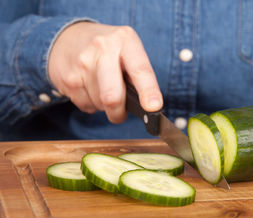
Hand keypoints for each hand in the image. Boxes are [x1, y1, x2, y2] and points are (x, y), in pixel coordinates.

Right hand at [48, 22, 162, 122]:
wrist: (67, 37)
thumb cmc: (107, 50)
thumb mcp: (127, 50)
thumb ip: (139, 74)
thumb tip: (149, 106)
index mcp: (125, 40)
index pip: (140, 70)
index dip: (148, 90)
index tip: (153, 107)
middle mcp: (103, 48)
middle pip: (113, 96)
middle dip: (119, 113)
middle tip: (121, 114)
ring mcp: (82, 63)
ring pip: (100, 105)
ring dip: (104, 106)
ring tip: (102, 88)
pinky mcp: (67, 78)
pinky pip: (86, 106)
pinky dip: (91, 104)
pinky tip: (89, 88)